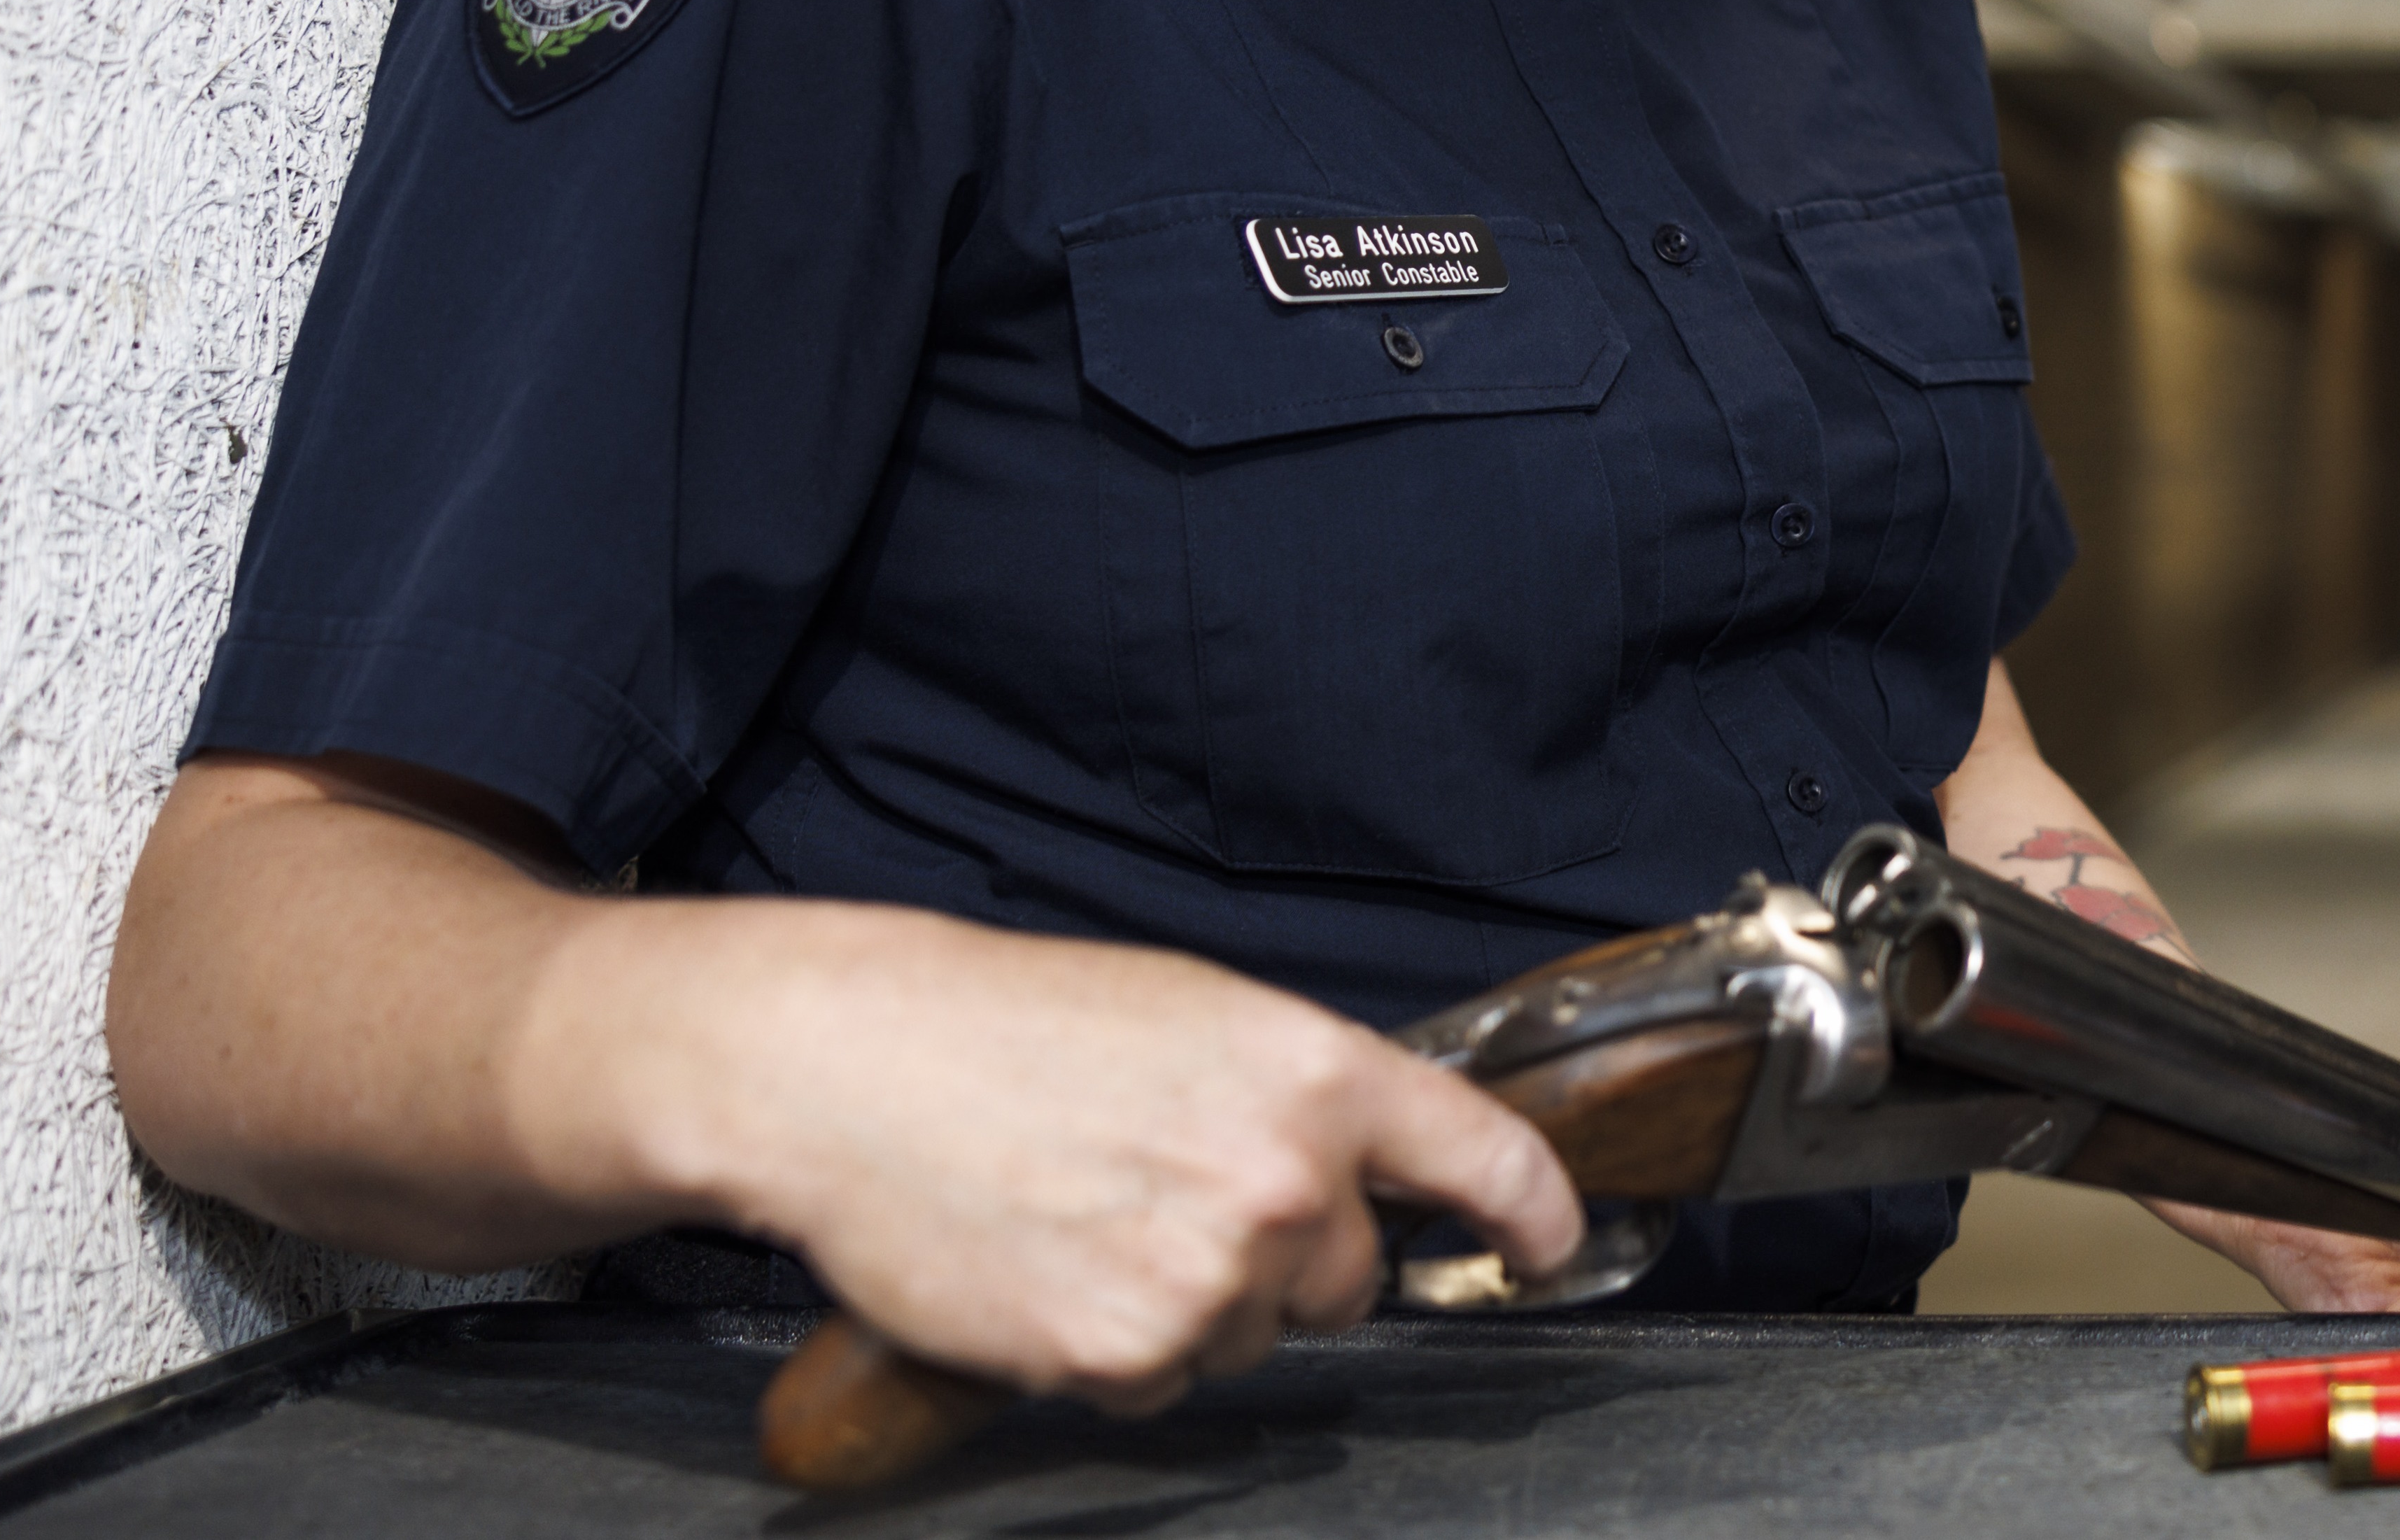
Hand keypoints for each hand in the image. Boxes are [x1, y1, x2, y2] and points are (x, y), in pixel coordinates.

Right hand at [112, 758, 1586, 1418]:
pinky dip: (1114, 1346)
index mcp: (1313, 1071)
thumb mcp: (1192, 1017)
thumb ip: (1298, 1099)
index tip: (1550, 1244)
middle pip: (1349, 1278)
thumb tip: (1364, 1175)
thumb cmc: (1013, 1029)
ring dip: (1193, 1303)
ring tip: (1091, 1217)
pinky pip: (1159, 1382)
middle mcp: (1284, 1179)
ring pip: (1251, 1337)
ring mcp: (1205, 1275)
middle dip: (1287, 1257)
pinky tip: (1049, 1271)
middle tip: (1174, 1194)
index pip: (1480, 1153)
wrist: (849, 1068)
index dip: (1532, 1211)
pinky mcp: (1118, 1351)